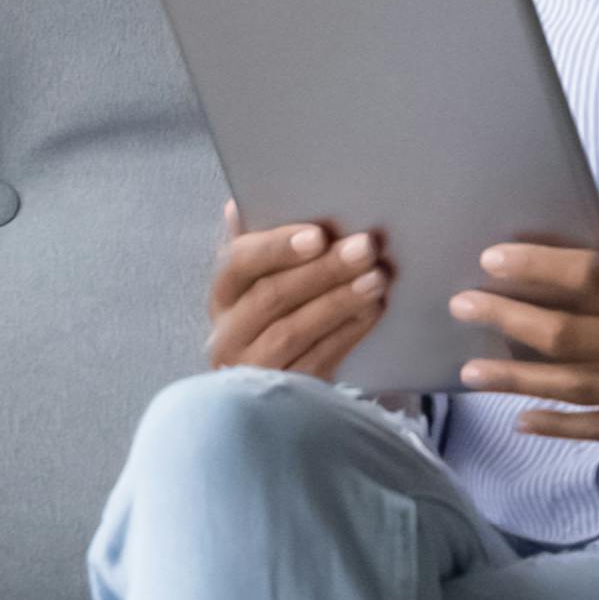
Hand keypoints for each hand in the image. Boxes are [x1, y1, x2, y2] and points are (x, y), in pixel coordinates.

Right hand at [205, 200, 389, 378]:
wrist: (271, 392)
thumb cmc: (270, 317)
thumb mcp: (257, 283)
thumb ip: (254, 245)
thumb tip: (235, 207)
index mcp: (222, 296)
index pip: (239, 263)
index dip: (277, 248)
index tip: (318, 235)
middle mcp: (228, 333)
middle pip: (272, 297)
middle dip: (323, 270)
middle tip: (365, 247)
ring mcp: (253, 367)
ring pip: (293, 331)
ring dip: (339, 301)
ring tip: (376, 279)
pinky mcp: (284, 393)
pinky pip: (316, 360)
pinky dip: (347, 333)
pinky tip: (371, 310)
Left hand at [447, 244, 598, 440]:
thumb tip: (575, 270)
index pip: (590, 276)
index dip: (535, 267)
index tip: (492, 259)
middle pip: (566, 334)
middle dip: (506, 319)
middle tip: (463, 306)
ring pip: (571, 388)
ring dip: (514, 380)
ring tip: (469, 371)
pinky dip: (558, 427)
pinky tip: (521, 420)